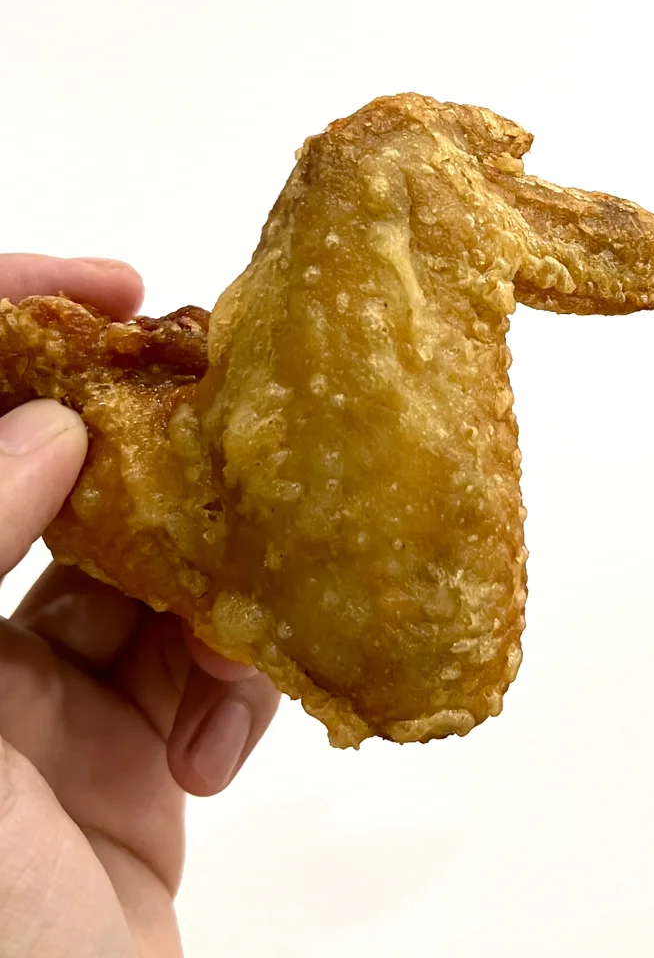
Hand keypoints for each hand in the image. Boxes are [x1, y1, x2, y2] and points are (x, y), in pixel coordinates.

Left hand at [0, 256, 279, 956]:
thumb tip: (53, 427)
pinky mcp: (123, 754)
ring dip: (216, 577)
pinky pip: (194, 663)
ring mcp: (38, 701)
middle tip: (235, 414)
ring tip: (241, 626)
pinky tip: (220, 741)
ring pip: (148, 566)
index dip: (11, 323)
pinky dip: (231, 679)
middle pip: (57, 479)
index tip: (113, 288)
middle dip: (153, 449)